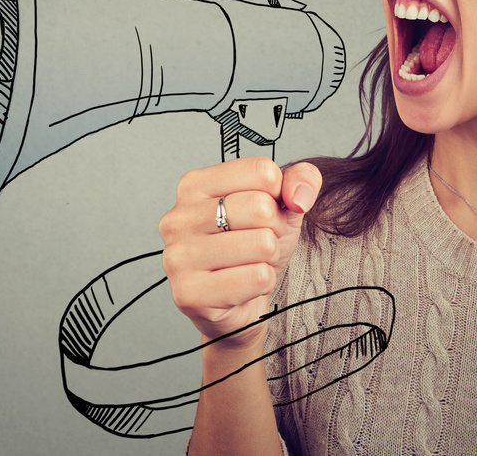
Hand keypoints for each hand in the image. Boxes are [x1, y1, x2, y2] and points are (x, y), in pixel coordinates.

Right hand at [158, 156, 320, 349]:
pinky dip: (263, 283)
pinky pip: (257, 278)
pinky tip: (244, 286)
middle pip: (260, 207)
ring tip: (250, 263)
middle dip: (274, 229)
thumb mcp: (281, 206)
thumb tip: (298, 195)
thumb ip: (299, 180)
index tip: (264, 213)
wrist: (239, 304)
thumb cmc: (253, 249)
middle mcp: (177, 218)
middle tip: (259, 243)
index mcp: (193, 185)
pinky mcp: (189, 293)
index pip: (261, 171)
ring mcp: (178, 256)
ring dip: (268, 258)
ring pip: (261, 244)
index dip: (278, 195)